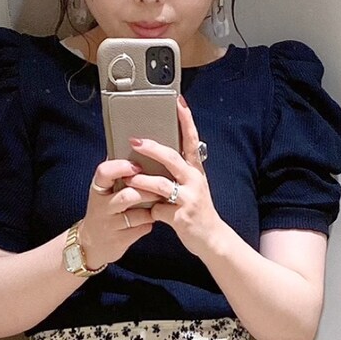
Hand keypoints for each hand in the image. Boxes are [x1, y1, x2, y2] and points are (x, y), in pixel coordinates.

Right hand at [78, 156, 155, 268]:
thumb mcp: (103, 191)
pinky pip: (142, 228)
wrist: (90, 243)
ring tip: (158, 202)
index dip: (122, 167)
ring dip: (152, 208)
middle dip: (147, 190)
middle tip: (160, 186)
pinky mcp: (120, 240)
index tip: (137, 166)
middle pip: (128, 195)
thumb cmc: (104, 210)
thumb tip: (137, 148)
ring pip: (138, 214)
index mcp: (97, 188)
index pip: (104, 172)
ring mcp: (111, 225)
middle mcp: (102, 206)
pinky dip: (150, 222)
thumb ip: (116, 173)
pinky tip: (151, 218)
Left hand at [125, 94, 222, 257]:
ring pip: (161, 185)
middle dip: (152, 148)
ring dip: (142, 180)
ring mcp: (188, 199)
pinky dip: (150, 210)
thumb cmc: (197, 210)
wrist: (211, 238)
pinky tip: (147, 213)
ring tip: (129, 177)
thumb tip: (160, 155)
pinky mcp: (181, 218)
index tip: (178, 101)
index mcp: (195, 171)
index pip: (191, 140)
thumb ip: (180, 172)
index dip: (185, 120)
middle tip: (135, 141)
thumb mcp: (193, 186)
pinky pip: (158, 210)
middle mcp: (194, 181)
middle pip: (171, 158)